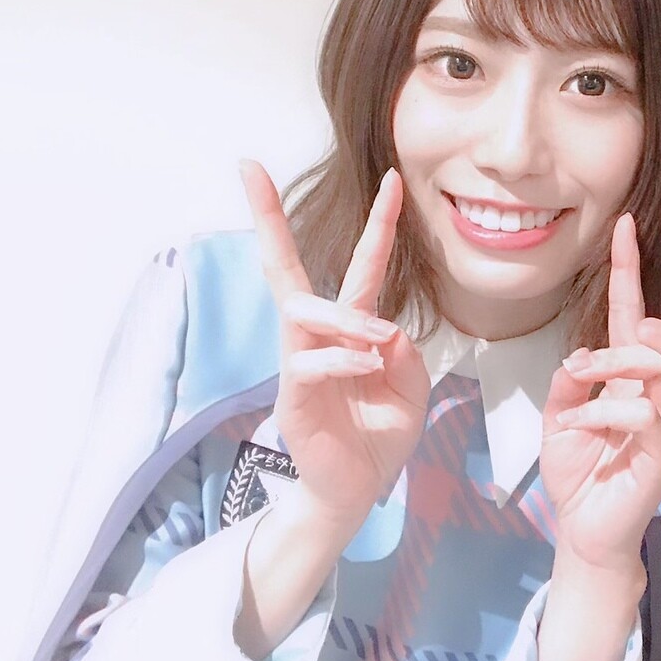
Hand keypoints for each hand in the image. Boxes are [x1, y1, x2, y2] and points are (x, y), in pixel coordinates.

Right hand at [240, 160, 429, 526]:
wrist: (358, 490)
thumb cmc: (380, 434)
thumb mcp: (412, 388)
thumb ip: (405, 353)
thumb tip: (383, 328)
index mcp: (353, 328)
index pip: (363, 265)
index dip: (380, 223)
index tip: (394, 178)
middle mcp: (318, 335)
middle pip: (284, 267)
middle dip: (267, 217)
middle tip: (249, 169)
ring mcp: (299, 361)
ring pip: (304, 311)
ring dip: (346, 319)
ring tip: (376, 342)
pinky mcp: (291, 394)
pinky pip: (310, 361)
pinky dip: (344, 360)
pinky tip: (368, 370)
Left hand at [540, 215, 660, 572]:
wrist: (587, 537)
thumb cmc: (580, 479)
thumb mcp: (560, 423)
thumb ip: (569, 387)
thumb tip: (578, 358)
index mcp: (631, 382)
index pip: (635, 316)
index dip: (630, 271)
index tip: (627, 225)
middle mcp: (656, 394)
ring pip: (652, 364)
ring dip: (609, 362)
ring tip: (575, 377)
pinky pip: (636, 411)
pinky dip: (596, 413)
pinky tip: (572, 429)